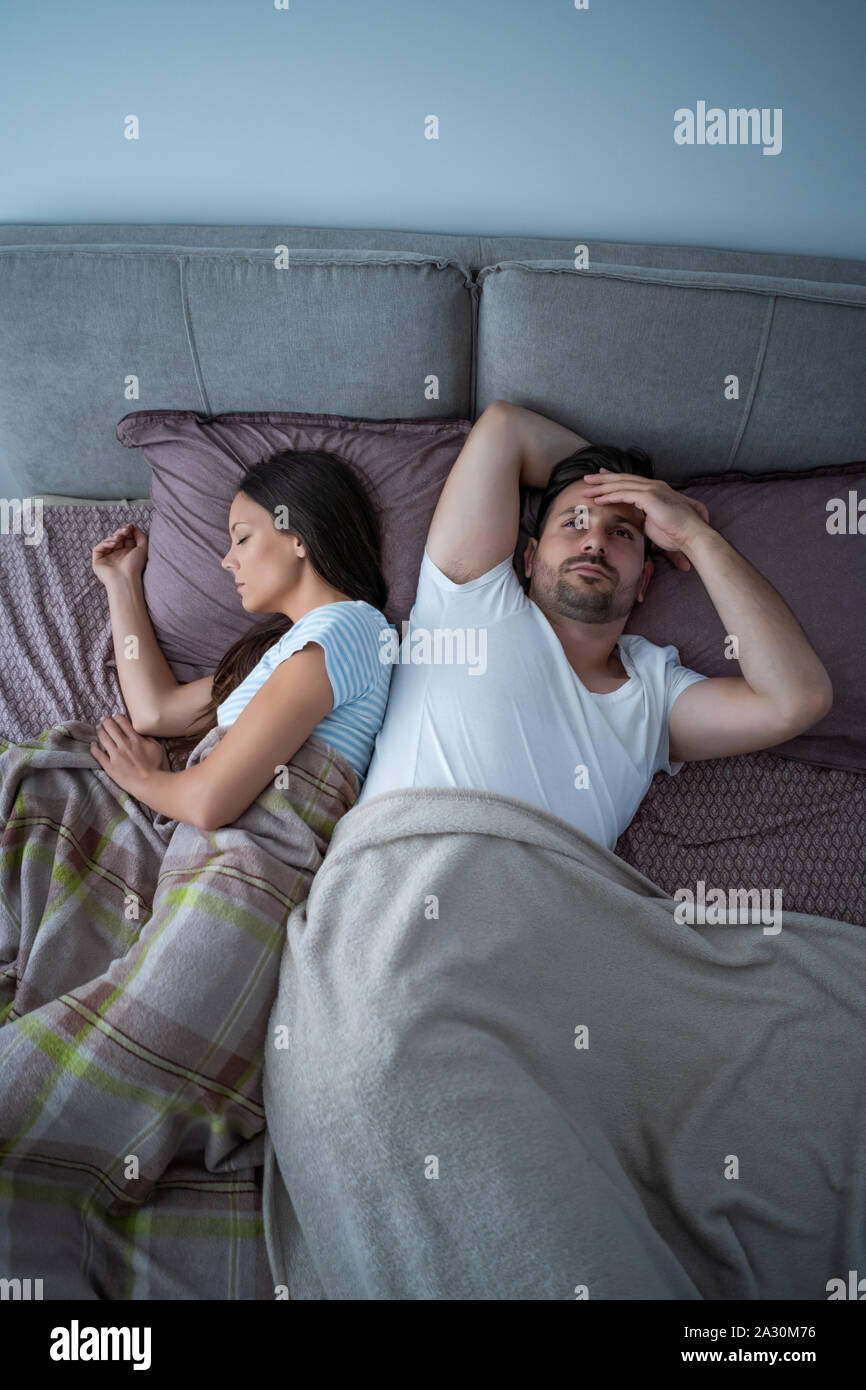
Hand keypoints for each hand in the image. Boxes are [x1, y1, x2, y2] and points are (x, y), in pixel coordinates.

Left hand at [90, 713, 169, 792]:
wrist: (150, 784)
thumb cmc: (158, 767)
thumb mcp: (158, 748)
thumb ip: (149, 739)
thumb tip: (142, 733)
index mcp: (136, 739)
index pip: (122, 722)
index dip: (117, 717)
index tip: (115, 717)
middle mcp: (124, 744)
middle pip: (111, 727)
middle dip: (106, 721)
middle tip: (104, 720)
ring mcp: (115, 755)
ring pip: (103, 738)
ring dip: (100, 731)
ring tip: (98, 728)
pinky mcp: (110, 766)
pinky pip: (98, 755)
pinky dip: (94, 748)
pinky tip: (92, 744)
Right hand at [92, 523, 148, 587]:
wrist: (126, 579)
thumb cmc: (135, 566)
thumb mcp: (143, 548)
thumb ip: (141, 536)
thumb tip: (134, 527)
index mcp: (127, 554)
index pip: (125, 539)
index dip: (127, 532)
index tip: (130, 527)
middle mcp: (117, 556)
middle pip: (116, 539)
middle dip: (120, 533)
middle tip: (125, 531)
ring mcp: (107, 559)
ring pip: (107, 542)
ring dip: (113, 537)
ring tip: (119, 538)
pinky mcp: (98, 562)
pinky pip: (98, 549)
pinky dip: (104, 544)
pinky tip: (113, 544)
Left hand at [581, 470, 710, 571]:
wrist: (692, 536)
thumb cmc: (676, 533)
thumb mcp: (655, 523)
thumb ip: (644, 518)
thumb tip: (638, 521)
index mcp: (656, 490)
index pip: (630, 481)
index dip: (614, 478)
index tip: (601, 477)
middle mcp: (654, 486)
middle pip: (623, 479)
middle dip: (603, 478)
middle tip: (587, 478)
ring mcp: (653, 489)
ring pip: (621, 485)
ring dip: (602, 487)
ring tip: (586, 489)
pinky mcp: (650, 497)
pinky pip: (625, 494)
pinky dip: (610, 496)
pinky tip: (598, 499)